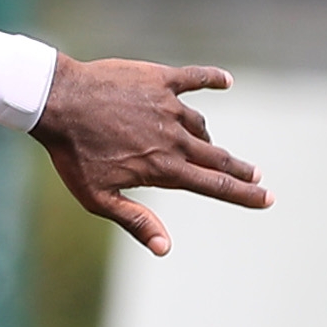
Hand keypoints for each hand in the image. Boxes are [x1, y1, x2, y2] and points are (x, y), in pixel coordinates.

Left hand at [28, 58, 266, 254]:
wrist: (59, 102)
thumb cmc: (73, 154)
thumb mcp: (98, 198)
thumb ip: (136, 221)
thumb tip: (165, 249)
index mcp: (164, 168)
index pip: (215, 185)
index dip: (244, 194)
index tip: (267, 198)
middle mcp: (174, 137)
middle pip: (218, 156)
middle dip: (239, 170)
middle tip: (256, 176)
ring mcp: (168, 106)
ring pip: (200, 125)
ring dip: (208, 138)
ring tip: (209, 145)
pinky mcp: (159, 79)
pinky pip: (194, 78)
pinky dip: (212, 79)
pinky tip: (227, 82)